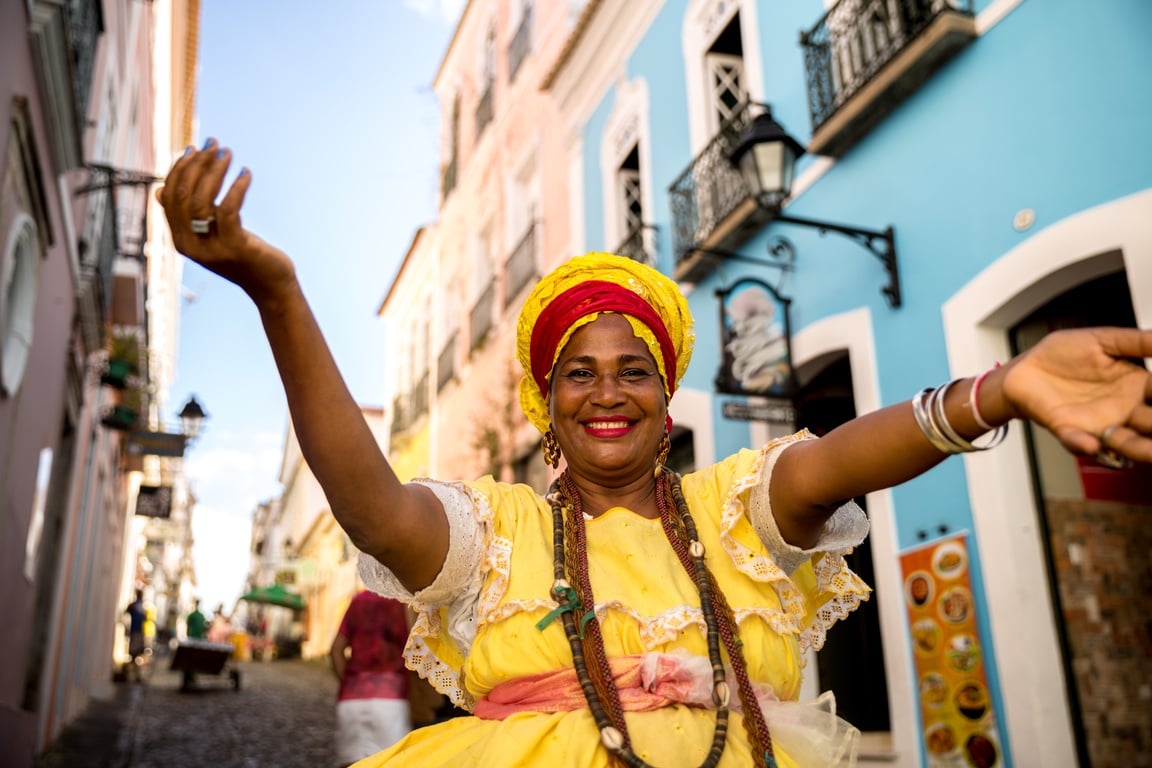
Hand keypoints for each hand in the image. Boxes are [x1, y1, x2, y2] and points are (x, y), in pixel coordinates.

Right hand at [156, 139, 296, 305]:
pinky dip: (236, 187)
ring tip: (229, 154)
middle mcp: (189, 245)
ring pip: (202, 200)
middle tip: (215, 145)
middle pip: (184, 194)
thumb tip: (159, 190)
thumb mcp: (210, 233)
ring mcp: (211, 248)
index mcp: (179, 238)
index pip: (170, 195)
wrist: (269, 286)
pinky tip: (246, 173)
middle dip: (197, 164)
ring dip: (215, 171)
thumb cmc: (241, 254)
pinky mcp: (234, 247)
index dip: (180, 168)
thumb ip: (188, 215)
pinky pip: (228, 209)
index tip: (196, 148)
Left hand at [999, 327, 1151, 462]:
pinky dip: (1085, 445)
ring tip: (1142, 447)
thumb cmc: (1064, 354)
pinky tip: (1093, 443)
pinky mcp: (1068, 430)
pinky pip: (1079, 442)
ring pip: (1128, 444)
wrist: (1025, 366)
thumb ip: (1136, 342)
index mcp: (1138, 386)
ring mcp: (1098, 423)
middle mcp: (1125, 410)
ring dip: (1139, 448)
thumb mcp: (1103, 341)